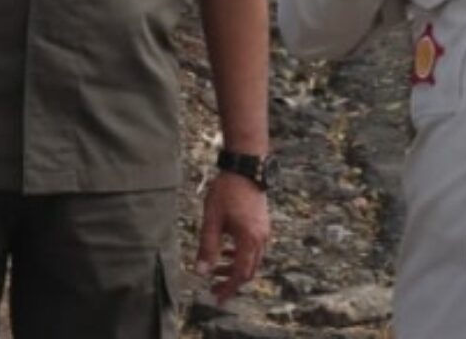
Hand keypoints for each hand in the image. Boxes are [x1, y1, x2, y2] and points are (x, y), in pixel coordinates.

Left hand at [196, 172, 269, 303]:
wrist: (246, 167)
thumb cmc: (227, 191)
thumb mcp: (212, 220)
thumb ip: (207, 247)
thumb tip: (201, 272)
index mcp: (249, 241)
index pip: (240, 274)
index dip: (228, 288)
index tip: (216, 298)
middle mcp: (260, 239)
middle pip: (248, 271)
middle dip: (231, 282)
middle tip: (214, 288)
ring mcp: (264, 232)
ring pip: (251, 260)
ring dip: (234, 267)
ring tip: (216, 269)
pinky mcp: (262, 224)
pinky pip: (253, 248)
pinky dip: (240, 255)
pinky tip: (225, 249)